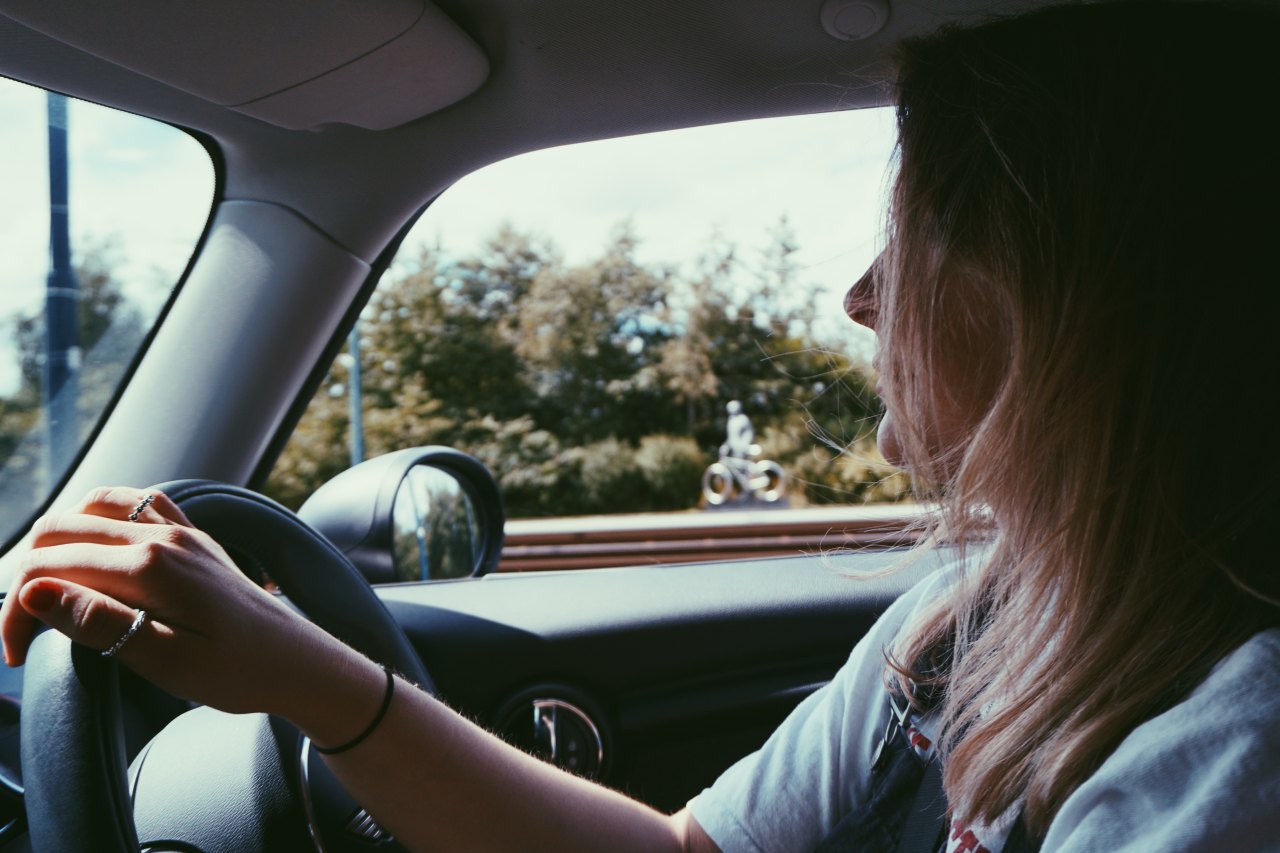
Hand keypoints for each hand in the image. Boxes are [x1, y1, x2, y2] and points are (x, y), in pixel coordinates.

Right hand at [0, 486, 338, 716]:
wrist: (299, 663)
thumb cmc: (237, 672)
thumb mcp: (164, 660)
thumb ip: (97, 622)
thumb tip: (34, 592)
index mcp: (150, 566)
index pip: (49, 570)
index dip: (15, 613)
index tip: (16, 659)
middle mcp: (163, 534)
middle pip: (61, 531)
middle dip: (26, 578)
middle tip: (23, 634)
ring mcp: (181, 529)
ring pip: (92, 506)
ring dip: (57, 541)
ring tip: (48, 592)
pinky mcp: (194, 536)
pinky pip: (136, 503)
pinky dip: (98, 517)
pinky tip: (93, 550)